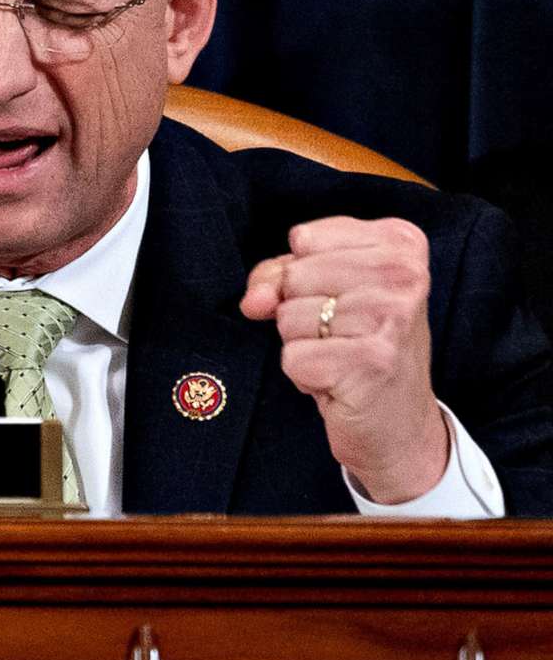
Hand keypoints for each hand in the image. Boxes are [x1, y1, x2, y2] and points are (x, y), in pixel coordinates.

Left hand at [239, 216, 450, 503]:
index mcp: (400, 244)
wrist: (399, 422)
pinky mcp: (370, 362)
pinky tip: (339, 380)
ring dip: (302, 343)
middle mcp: (404, 275)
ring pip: (288, 316)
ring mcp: (390, 318)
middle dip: (300, 310)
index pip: (304, 237)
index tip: (340, 297)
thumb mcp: (323, 290)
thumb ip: (278, 275)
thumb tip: (254, 300)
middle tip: (341, 334)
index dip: (302, 273)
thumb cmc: (359, 344)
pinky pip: (292, 356)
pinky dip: (304, 373)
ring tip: (341, 355)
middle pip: (293, 276)